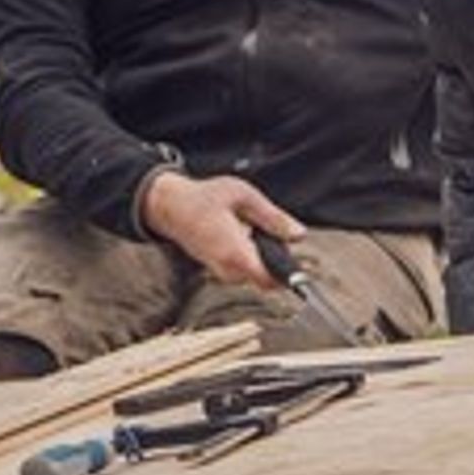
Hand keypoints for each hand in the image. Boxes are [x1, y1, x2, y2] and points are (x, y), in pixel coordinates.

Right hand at [139, 172, 303, 287]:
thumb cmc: (205, 197)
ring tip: (250, 229)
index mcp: (233, 249)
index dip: (287, 275)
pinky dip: (251, 258)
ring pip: (256, 276)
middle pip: (267, 279)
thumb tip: (299, 235)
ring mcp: (220, 272)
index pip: (266, 278)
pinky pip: (244, 272)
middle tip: (269, 230)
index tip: (302, 267)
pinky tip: (242, 236)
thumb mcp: (244, 196)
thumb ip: (273, 217)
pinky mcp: (218, 271)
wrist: (170, 207)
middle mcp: (226, 267)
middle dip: (277, 259)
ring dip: (263, 258)